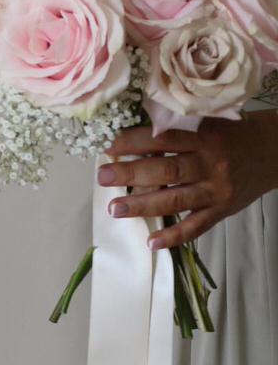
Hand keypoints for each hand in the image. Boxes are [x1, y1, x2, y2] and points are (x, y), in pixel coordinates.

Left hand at [101, 113, 277, 248]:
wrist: (274, 151)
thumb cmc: (232, 133)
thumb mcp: (208, 122)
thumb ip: (177, 129)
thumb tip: (130, 138)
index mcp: (204, 137)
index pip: (164, 138)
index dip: (134, 142)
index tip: (107, 145)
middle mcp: (210, 164)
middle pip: (167, 170)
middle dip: (132, 174)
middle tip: (103, 177)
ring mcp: (217, 190)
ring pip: (177, 200)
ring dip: (144, 206)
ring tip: (115, 209)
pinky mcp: (223, 210)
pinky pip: (197, 226)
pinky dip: (174, 236)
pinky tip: (151, 242)